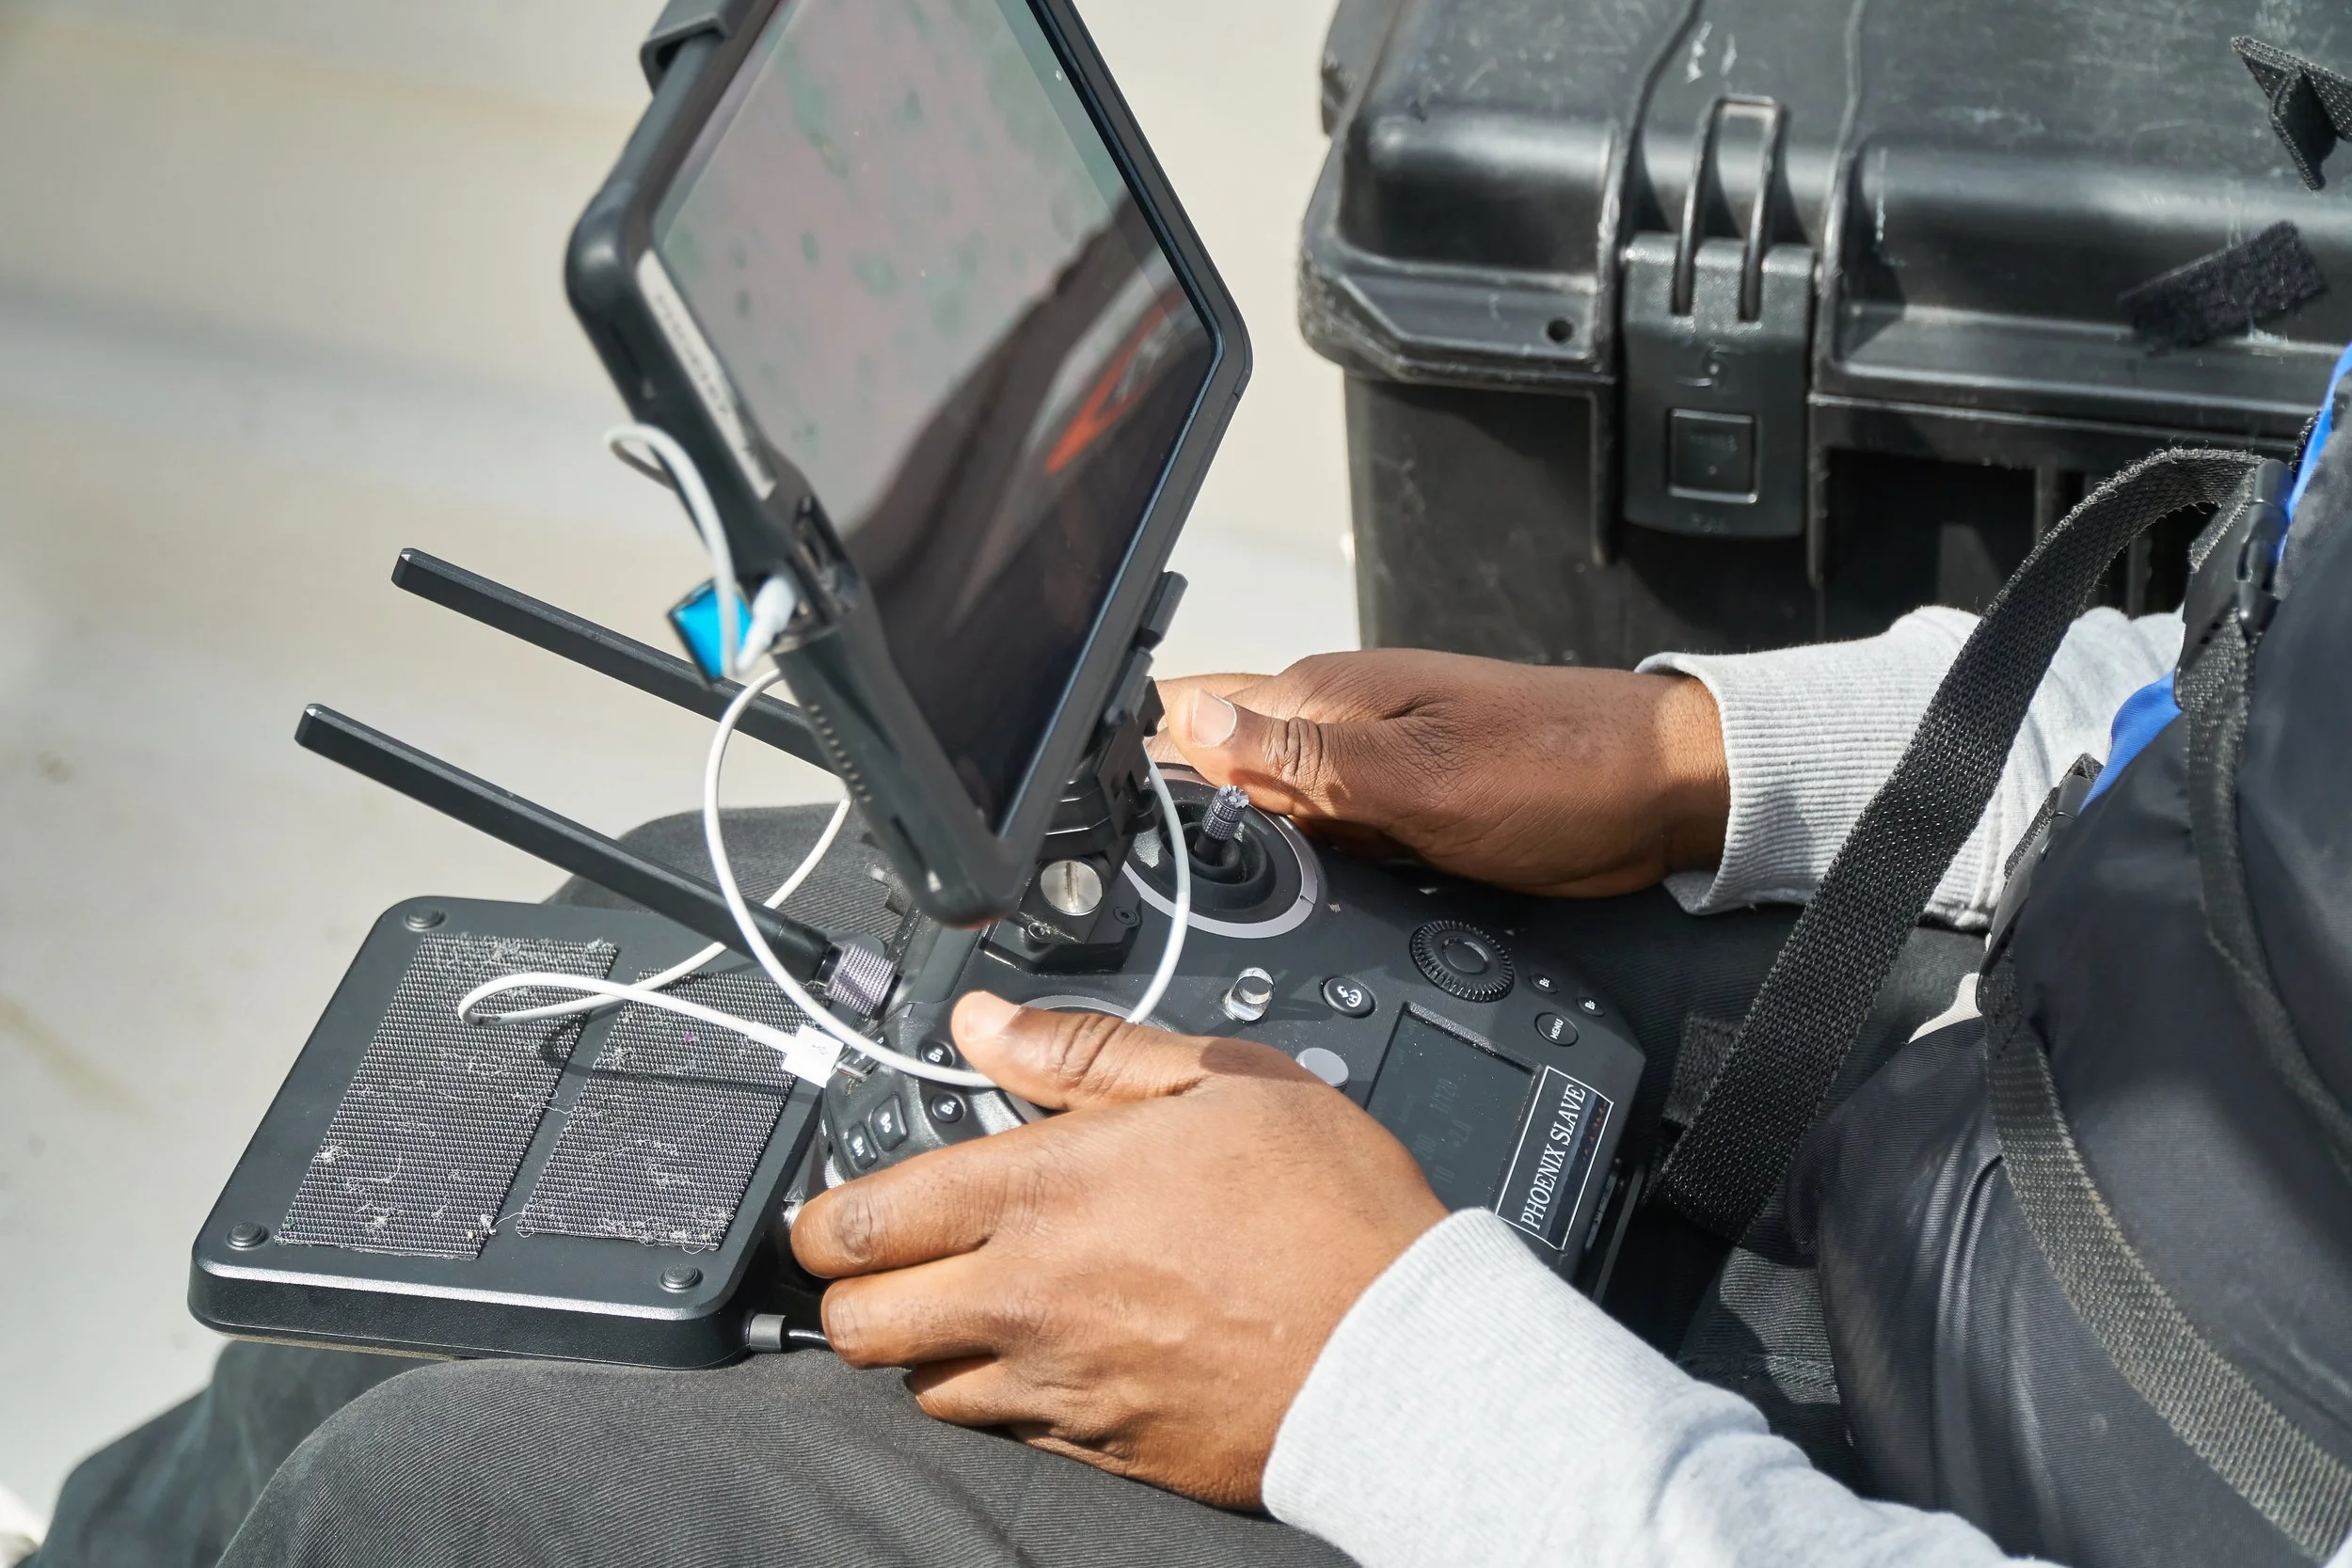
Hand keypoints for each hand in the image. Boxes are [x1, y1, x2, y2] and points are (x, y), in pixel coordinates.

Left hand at [790, 993, 1447, 1508]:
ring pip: (918, 1386)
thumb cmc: (1329, 1212)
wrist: (1405, 1358)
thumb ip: (1085, 1049)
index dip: (822, 1219)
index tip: (837, 1207)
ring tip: (972, 1302)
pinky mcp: (1097, 1449)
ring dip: (924, 1344)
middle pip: (852, 1325)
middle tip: (885, 1259)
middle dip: (848, 1289)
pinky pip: (1002, 1429)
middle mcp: (1025, 1300)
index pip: (857, 1224)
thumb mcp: (1221, 1080)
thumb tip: (987, 1022)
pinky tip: (1052, 1350)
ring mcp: (1057, 1386)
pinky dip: (1000, 1392)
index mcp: (1041, 1196)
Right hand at [1155, 650, 1728, 897]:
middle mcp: (1333, 727)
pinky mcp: (1397, 813)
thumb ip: (1301, 758)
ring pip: (1269, 819)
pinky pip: (1326, 847)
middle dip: (1188, 826)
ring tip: (1234, 905)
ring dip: (1253, 858)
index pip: (1189, 714)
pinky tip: (1313, 903)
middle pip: (1218, 773)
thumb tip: (1192, 718)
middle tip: (1164, 890)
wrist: (1660, 796)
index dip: (1137, 767)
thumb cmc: (1561, 768)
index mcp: (1323, 697)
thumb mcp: (1419, 775)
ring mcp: (1365, 771)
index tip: (1111, 831)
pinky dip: (1315, 875)